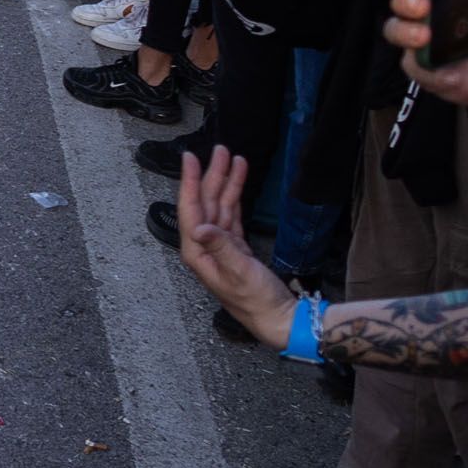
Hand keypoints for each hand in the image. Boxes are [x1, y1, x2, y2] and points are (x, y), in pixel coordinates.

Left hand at [169, 146, 295, 345]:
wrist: (277, 317)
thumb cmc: (256, 300)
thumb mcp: (239, 272)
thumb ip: (220, 247)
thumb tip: (200, 227)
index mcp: (197, 252)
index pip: (190, 209)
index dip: (190, 181)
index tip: (190, 157)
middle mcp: (204, 246)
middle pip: (204, 203)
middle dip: (211, 175)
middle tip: (220, 149)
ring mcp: (220, 245)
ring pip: (219, 205)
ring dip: (225, 182)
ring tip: (234, 157)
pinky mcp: (236, 246)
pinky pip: (232, 214)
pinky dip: (235, 196)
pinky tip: (239, 180)